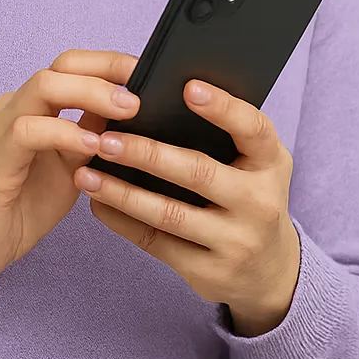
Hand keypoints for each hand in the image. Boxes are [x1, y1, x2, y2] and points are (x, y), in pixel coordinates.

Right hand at [0, 50, 139, 294]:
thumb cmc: (18, 209)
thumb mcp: (69, 169)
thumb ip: (90, 137)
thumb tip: (130, 112)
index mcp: (28, 108)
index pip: (69, 67)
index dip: (109, 64)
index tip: (146, 73)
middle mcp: (10, 108)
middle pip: (59, 67)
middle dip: (106, 70)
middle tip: (142, 91)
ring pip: (42, 87)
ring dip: (91, 94)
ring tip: (127, 111)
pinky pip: (27, 131)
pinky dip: (63, 132)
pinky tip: (91, 145)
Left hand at [74, 80, 300, 334]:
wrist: (271, 270)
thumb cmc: (250, 197)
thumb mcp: (254, 165)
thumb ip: (222, 137)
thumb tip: (152, 102)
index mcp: (272, 163)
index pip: (253, 128)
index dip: (223, 107)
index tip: (188, 86)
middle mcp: (260, 203)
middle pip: (198, 172)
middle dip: (147, 154)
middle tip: (105, 138)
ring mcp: (236, 242)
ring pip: (169, 214)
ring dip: (122, 193)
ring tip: (87, 174)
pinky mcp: (209, 272)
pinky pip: (156, 243)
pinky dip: (122, 221)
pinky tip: (97, 203)